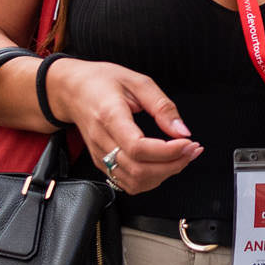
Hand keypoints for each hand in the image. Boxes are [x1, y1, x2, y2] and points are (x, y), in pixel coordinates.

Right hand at [47, 57, 201, 194]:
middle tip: (192, 150)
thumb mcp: (137, 82)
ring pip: (135, 182)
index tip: (188, 142)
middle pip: (139, 170)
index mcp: (110, 116)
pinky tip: (163, 164)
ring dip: (164, 174)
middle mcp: (102, 140)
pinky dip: (151, 179)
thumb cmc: (102, 81)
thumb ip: (162, 106)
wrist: (72, 90)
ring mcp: (100, 155)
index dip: (167, 151)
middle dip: (173, 165)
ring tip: (181, 156)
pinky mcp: (101, 163)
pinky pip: (128, 183)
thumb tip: (182, 131)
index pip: (137, 147)